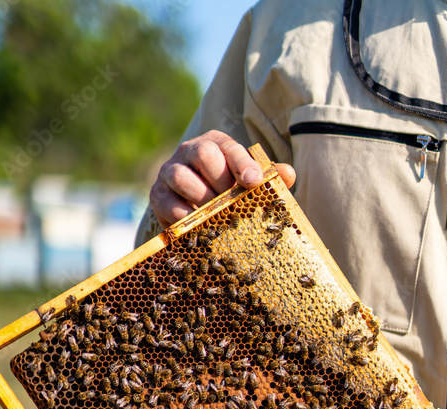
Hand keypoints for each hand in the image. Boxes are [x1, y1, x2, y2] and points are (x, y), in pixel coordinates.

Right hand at [149, 130, 295, 227]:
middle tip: (231, 201)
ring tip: (215, 214)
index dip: (242, 163)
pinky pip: (166, 203)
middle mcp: (190, 152)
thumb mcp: (249, 184)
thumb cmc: (228, 194)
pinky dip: (183, 215)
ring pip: (180, 176)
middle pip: (202, 154)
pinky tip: (198, 225)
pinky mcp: (158, 196)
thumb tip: (288, 174)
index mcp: (215, 144)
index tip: (254, 181)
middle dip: (220, 179)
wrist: (195, 212)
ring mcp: (170, 172)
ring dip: (201, 198)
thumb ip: (269, 179)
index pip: (228, 146)